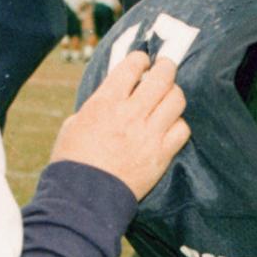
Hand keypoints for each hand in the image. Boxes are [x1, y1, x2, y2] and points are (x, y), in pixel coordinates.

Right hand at [51, 52, 188, 197]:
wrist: (85, 197)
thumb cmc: (73, 160)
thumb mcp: (75, 123)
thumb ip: (98, 105)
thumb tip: (114, 94)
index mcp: (105, 102)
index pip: (132, 66)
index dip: (140, 59)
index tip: (143, 60)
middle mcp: (131, 114)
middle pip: (162, 77)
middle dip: (166, 67)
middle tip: (165, 67)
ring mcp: (149, 134)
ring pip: (176, 99)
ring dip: (174, 93)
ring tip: (168, 96)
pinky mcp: (161, 155)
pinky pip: (182, 129)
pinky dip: (179, 123)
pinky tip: (170, 125)